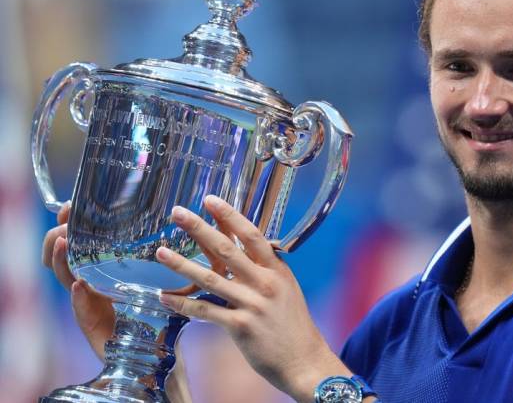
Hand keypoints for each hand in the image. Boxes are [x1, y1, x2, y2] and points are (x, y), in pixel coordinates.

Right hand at [42, 204, 192, 401]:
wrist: (158, 353)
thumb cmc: (164, 312)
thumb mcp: (170, 277)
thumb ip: (177, 254)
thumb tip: (193, 219)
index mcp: (109, 269)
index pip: (86, 240)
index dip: (76, 222)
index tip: (74, 203)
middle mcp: (96, 283)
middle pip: (69, 253)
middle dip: (62, 232)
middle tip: (65, 217)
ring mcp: (90, 304)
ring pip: (67, 276)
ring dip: (62, 259)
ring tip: (62, 242)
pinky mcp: (93, 326)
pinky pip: (82, 310)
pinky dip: (79, 297)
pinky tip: (78, 285)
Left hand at [156, 195, 350, 402]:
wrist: (304, 360)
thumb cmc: (293, 324)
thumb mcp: (287, 288)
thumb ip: (267, 269)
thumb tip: (248, 248)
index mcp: (276, 270)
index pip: (251, 234)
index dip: (230, 215)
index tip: (210, 200)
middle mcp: (264, 283)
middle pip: (227, 249)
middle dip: (200, 228)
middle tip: (178, 212)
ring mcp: (252, 304)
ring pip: (210, 278)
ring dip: (181, 264)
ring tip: (161, 252)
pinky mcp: (240, 326)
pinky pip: (205, 311)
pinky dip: (182, 304)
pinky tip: (165, 297)